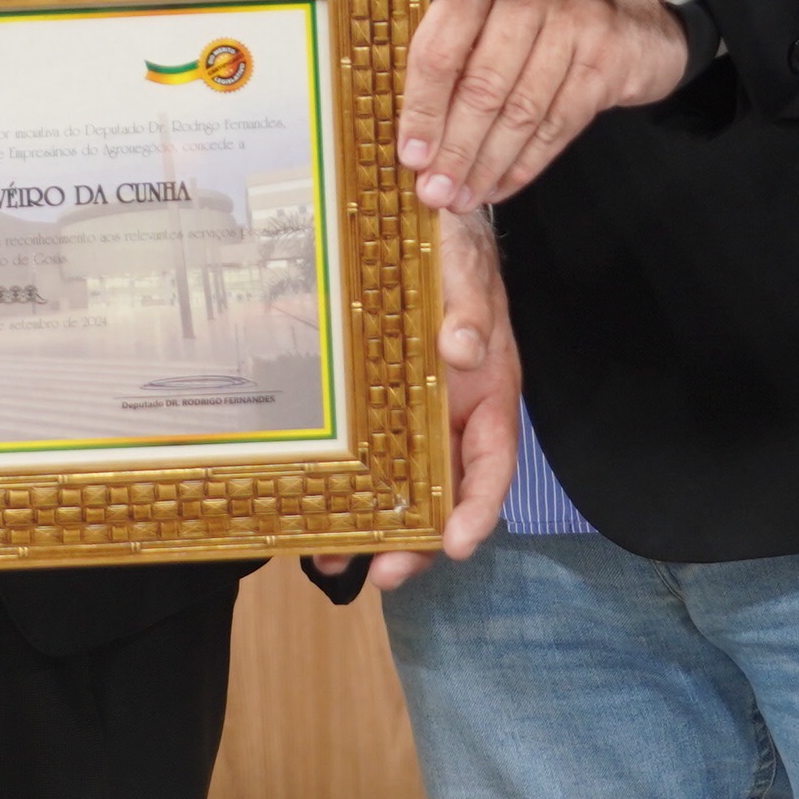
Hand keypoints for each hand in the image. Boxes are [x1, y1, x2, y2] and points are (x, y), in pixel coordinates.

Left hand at [312, 207, 517, 592]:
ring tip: (336, 566)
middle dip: (417, 542)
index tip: (456, 544)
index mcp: (486, 394)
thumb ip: (470, 308)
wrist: (411, 223)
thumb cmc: (449, 252)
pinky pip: (356, 458)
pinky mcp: (367, 409)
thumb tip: (462, 351)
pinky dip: (339, 490)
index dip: (479, 508)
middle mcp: (449, 416)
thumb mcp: (464, 270)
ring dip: (372, 530)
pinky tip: (307, 519)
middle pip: (442, 495)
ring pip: (396, 488)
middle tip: (385, 575)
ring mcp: (408, 417)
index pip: (491, 463)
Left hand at [397, 0, 690, 211]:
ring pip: (521, 110)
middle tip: (435, 192)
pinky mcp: (608, 56)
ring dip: (487, 164)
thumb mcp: (493, 16)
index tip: (410, 156)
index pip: (441, 48)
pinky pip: (560, 123)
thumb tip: (411, 136)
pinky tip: (503, 187)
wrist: (634, 18)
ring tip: (464, 198)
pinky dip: (527, 163)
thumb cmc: (542, 23)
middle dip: (455, 149)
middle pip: (482, 85)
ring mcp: (575, 20)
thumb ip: (452, 53)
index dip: (421, 108)